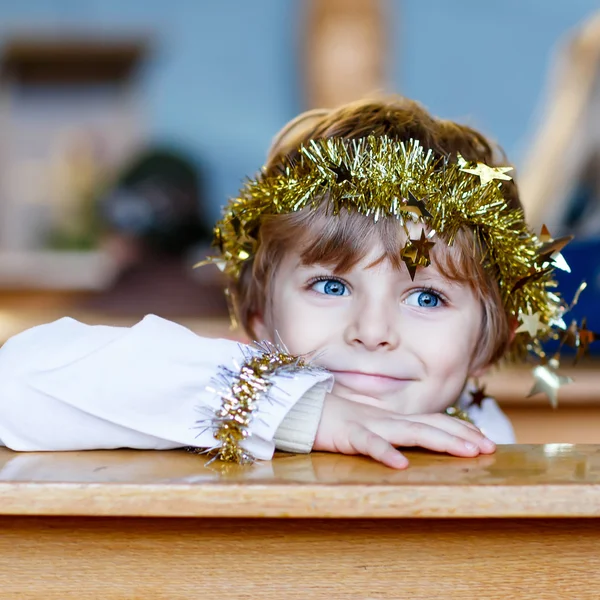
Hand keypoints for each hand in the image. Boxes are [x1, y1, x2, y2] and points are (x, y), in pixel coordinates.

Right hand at [314, 393, 495, 468]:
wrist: (301, 406)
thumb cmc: (334, 420)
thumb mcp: (368, 428)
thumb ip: (389, 435)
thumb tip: (411, 451)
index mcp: (392, 419)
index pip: (432, 421)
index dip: (459, 430)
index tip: (485, 441)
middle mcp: (386, 419)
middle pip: (430, 425)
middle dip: (461, 436)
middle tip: (489, 448)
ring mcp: (368, 425)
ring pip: (408, 431)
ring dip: (439, 441)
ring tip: (465, 452)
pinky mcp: (347, 434)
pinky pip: (368, 444)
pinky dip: (385, 453)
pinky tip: (401, 465)